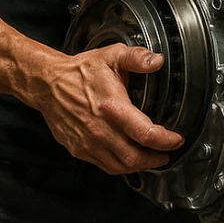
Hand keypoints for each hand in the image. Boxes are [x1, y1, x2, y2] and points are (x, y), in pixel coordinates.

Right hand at [34, 44, 183, 174]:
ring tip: (150, 158)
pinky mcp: (79, 150)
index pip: (146, 134)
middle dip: (155, 160)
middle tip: (166, 154)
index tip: (175, 140)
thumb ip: (136, 58)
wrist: (48, 84)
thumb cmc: (79, 72)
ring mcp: (88, 143)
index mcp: (112, 107)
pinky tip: (128, 158)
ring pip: (120, 166)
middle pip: (135, 158)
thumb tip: (157, 61)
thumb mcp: (111, 56)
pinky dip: (120, 166)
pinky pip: (104, 166)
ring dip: (139, 166)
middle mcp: (100, 129)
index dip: (166, 141)